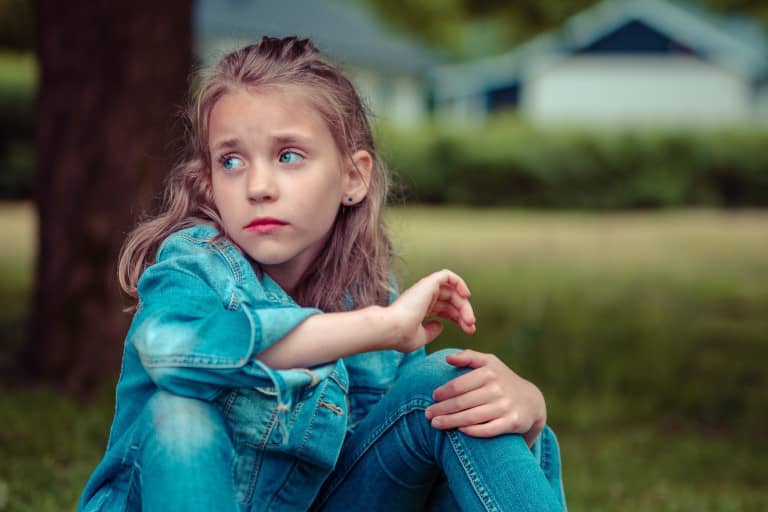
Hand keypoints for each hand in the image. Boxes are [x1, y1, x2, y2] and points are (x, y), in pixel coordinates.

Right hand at [387, 269, 475, 352]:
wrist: (392, 329)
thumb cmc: (401, 336)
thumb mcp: (420, 338)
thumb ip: (431, 332)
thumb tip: (440, 326)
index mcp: (420, 310)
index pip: (444, 310)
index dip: (459, 319)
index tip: (469, 331)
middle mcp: (422, 298)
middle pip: (451, 302)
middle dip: (464, 314)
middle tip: (471, 327)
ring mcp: (424, 290)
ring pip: (452, 291)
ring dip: (464, 305)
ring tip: (470, 320)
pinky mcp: (428, 283)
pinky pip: (447, 276)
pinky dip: (458, 282)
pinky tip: (466, 295)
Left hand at [424, 350, 545, 446]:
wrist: (531, 401)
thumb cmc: (501, 379)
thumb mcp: (489, 362)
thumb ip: (468, 357)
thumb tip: (448, 358)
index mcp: (489, 372)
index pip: (459, 385)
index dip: (443, 393)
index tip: (433, 398)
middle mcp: (497, 389)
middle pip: (462, 402)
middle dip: (441, 409)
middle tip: (427, 415)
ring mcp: (505, 406)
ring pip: (471, 417)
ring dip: (450, 422)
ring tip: (435, 424)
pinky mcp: (512, 423)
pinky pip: (488, 429)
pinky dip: (472, 431)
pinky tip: (459, 431)